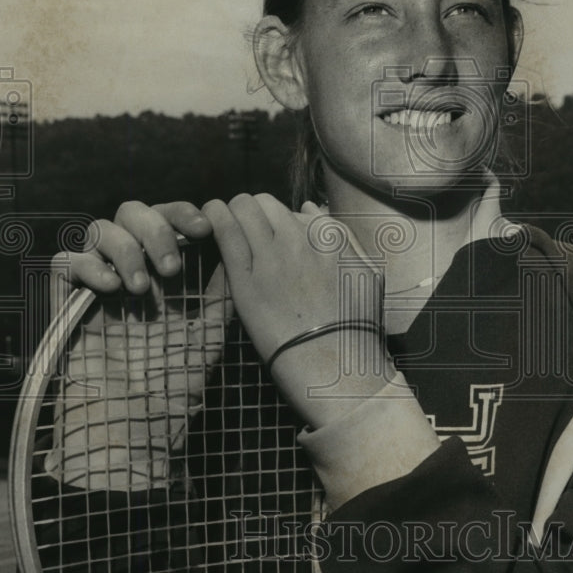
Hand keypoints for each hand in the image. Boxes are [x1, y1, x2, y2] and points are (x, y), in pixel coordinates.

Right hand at [46, 201, 231, 490]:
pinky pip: (65, 259)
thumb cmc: (174, 386)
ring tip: (142, 289)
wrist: (135, 428)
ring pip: (98, 228)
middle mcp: (130, 268)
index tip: (204, 229)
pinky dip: (88, 265)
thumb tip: (236, 251)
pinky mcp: (65, 302)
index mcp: (163, 270)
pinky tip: (111, 289)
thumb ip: (221, 295)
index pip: (168, 219)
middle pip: (131, 211)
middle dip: (154, 228)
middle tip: (171, 267)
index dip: (182, 213)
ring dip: (124, 248)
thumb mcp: (209, 336)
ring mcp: (96, 283)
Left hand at [201, 194, 394, 426]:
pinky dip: (215, 220)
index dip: (279, 223)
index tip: (272, 238)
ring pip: (242, 207)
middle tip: (243, 231)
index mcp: (331, 239)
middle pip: (264, 202)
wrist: (336, 369)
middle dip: (251, 212)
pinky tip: (207, 224)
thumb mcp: (365, 275)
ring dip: (229, 212)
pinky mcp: (246, 280)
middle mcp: (301, 240)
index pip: (295, 211)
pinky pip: (225, 232)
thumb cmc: (354, 329)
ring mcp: (273, 258)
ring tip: (221, 224)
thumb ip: (342, 237)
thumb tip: (309, 208)